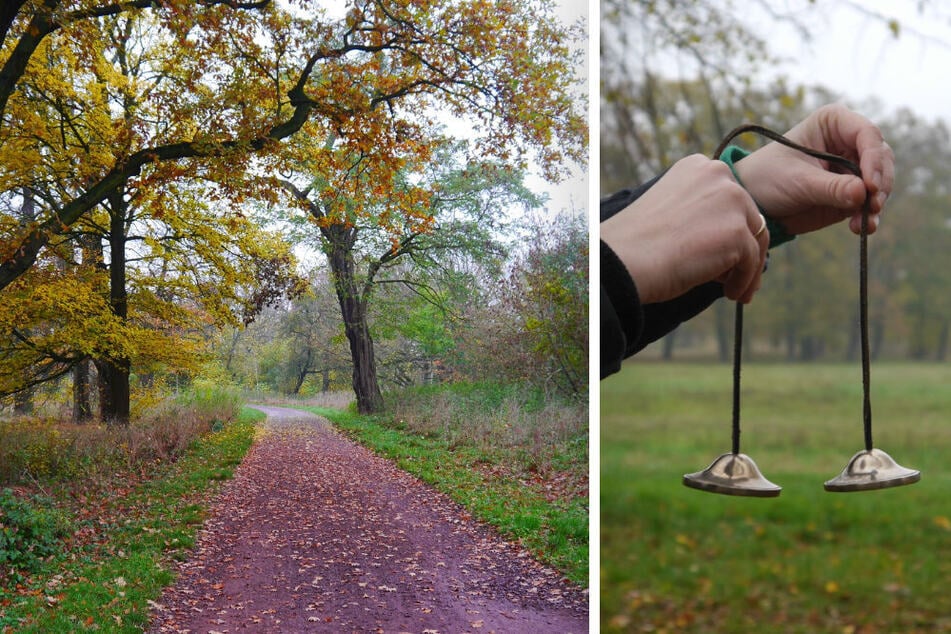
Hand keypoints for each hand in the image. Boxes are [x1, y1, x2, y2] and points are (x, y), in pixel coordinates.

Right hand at [601, 154, 767, 304]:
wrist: (625, 260)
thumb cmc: (639, 244)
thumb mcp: (673, 213)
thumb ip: (702, 214)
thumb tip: (731, 241)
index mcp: (699, 167)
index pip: (731, 198)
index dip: (729, 226)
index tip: (723, 251)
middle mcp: (718, 175)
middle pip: (749, 217)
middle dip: (744, 248)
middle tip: (733, 275)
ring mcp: (731, 201)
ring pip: (756, 240)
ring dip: (748, 268)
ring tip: (736, 290)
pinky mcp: (737, 232)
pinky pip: (752, 263)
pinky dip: (744, 282)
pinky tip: (731, 294)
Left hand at [735, 104, 893, 234]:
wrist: (754, 204)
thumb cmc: (768, 179)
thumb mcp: (798, 181)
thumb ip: (831, 187)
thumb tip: (863, 193)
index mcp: (833, 123)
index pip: (867, 134)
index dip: (874, 159)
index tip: (870, 185)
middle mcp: (848, 141)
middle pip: (881, 158)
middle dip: (880, 183)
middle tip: (872, 205)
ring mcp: (852, 167)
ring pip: (880, 181)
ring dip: (876, 202)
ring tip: (864, 223)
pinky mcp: (851, 192)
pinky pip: (869, 203)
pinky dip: (869, 215)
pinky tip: (862, 228)